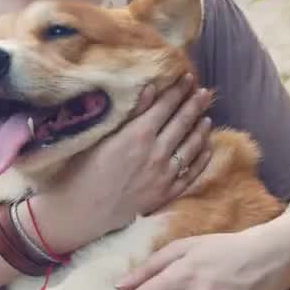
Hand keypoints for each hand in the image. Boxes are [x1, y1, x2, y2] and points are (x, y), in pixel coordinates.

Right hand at [29, 73, 213, 251]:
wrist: (83, 211)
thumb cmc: (84, 169)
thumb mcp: (104, 136)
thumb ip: (132, 113)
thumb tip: (151, 89)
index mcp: (139, 134)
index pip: (166, 106)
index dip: (178, 91)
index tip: (187, 78)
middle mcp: (157, 152)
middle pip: (183, 123)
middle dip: (195, 105)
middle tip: (204, 93)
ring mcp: (165, 174)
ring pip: (191, 147)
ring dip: (201, 130)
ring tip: (207, 117)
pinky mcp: (166, 193)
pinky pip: (191, 173)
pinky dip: (202, 158)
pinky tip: (207, 148)